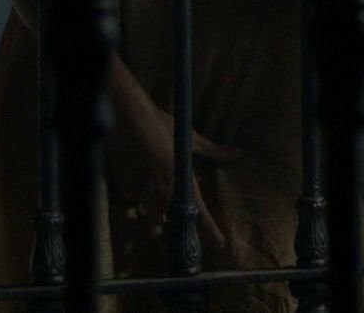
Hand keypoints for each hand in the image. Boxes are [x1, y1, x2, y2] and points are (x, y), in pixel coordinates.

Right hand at [106, 89, 240, 251]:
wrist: (126, 118)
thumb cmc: (160, 125)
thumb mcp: (189, 138)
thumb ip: (212, 151)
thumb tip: (238, 153)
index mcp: (181, 182)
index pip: (199, 214)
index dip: (210, 232)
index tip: (221, 245)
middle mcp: (162, 194)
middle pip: (172, 223)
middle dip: (176, 228)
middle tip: (179, 226)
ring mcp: (142, 195)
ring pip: (151, 217)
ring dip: (157, 217)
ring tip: (158, 210)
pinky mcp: (125, 191)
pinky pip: (135, 201)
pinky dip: (140, 197)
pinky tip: (140, 182)